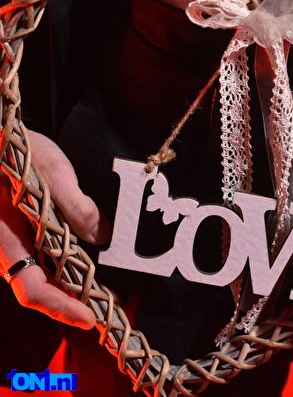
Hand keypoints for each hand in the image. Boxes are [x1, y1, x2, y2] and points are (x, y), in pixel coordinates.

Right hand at [0, 130, 110, 328]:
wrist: (1, 138)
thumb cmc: (17, 151)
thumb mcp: (51, 171)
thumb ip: (75, 204)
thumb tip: (102, 235)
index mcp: (7, 240)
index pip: (33, 288)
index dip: (62, 307)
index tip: (91, 316)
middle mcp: (13, 248)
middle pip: (45, 290)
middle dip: (81, 304)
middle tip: (118, 310)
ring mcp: (22, 242)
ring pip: (50, 277)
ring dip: (81, 289)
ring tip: (118, 293)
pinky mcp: (32, 233)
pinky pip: (52, 259)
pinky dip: (76, 268)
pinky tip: (101, 265)